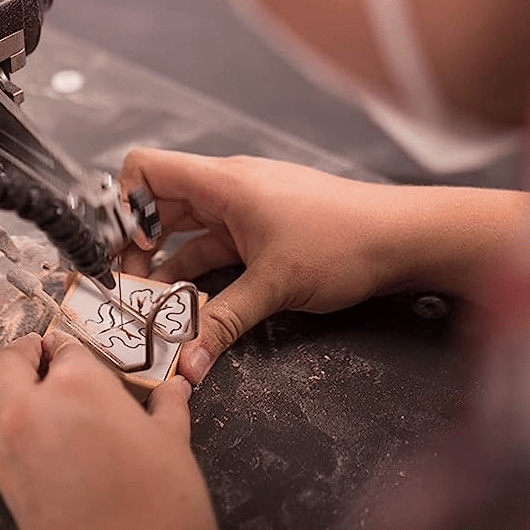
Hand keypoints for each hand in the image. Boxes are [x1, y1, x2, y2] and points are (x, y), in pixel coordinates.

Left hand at [0, 331, 216, 529]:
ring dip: (0, 384)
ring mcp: (10, 444)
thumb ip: (167, 407)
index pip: (64, 347)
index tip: (74, 351)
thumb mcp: (172, 443)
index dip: (70, 347)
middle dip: (24, 354)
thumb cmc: (156, 505)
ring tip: (24, 389)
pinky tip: (24, 431)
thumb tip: (174, 390)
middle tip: (42, 357)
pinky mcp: (0, 479)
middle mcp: (34, 406)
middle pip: (8, 361)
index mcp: (80, 384)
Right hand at [118, 150, 529, 383]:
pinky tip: (192, 303)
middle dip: (137, 246)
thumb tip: (186, 360)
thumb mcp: (274, 286)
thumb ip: (222, 322)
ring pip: (187, 230)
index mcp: (223, 182)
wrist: (403, 236)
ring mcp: (245, 207)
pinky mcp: (262, 228)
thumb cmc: (345, 240)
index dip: (125, 206)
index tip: (131, 250)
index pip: (146, 169)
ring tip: (153, 303)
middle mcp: (228, 188)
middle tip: (127, 288)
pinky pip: (215, 244)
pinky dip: (198, 269)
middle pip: (160, 205)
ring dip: (167, 263)